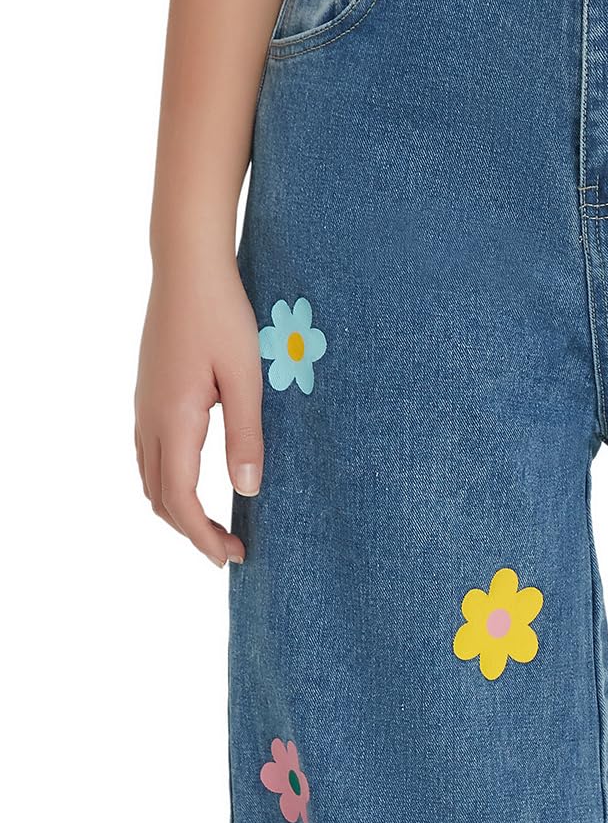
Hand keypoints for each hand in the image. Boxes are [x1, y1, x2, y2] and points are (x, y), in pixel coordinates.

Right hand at [134, 258, 262, 565]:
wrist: (188, 266)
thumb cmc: (223, 315)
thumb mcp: (247, 377)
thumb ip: (247, 435)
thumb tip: (248, 491)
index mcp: (174, 420)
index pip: (180, 500)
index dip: (204, 536)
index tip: (233, 556)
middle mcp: (149, 418)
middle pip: (159, 498)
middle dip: (192, 531)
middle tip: (231, 549)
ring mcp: (144, 405)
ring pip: (150, 477)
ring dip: (178, 509)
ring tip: (216, 524)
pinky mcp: (148, 393)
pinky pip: (150, 454)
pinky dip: (169, 482)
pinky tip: (198, 481)